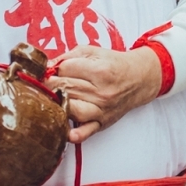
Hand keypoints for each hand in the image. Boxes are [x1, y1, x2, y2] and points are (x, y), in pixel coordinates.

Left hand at [47, 46, 161, 142]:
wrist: (138, 79)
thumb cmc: (114, 64)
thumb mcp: (93, 52)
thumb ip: (69, 56)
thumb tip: (47, 66)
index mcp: (100, 70)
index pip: (65, 70)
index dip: (55, 68)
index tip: (54, 69)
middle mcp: (102, 91)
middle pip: (65, 88)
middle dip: (51, 83)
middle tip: (48, 82)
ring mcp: (102, 109)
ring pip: (71, 109)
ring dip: (57, 103)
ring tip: (54, 97)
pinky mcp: (102, 122)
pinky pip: (86, 131)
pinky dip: (75, 134)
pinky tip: (66, 131)